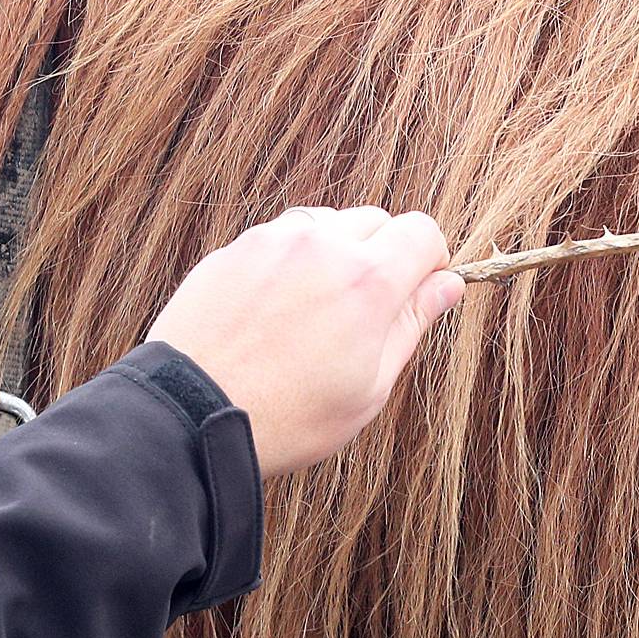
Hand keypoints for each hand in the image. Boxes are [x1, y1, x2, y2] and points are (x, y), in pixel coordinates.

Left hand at [148, 206, 464, 476]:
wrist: (190, 417)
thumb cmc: (288, 416)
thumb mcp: (369, 386)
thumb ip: (412, 325)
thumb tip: (448, 285)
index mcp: (369, 281)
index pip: (422, 231)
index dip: (430, 260)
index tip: (418, 291)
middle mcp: (323, 245)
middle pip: (377, 220)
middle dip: (384, 254)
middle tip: (366, 309)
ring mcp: (272, 242)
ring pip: (327, 223)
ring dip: (336, 252)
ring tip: (318, 308)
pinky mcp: (233, 250)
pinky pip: (280, 238)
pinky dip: (291, 260)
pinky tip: (277, 309)